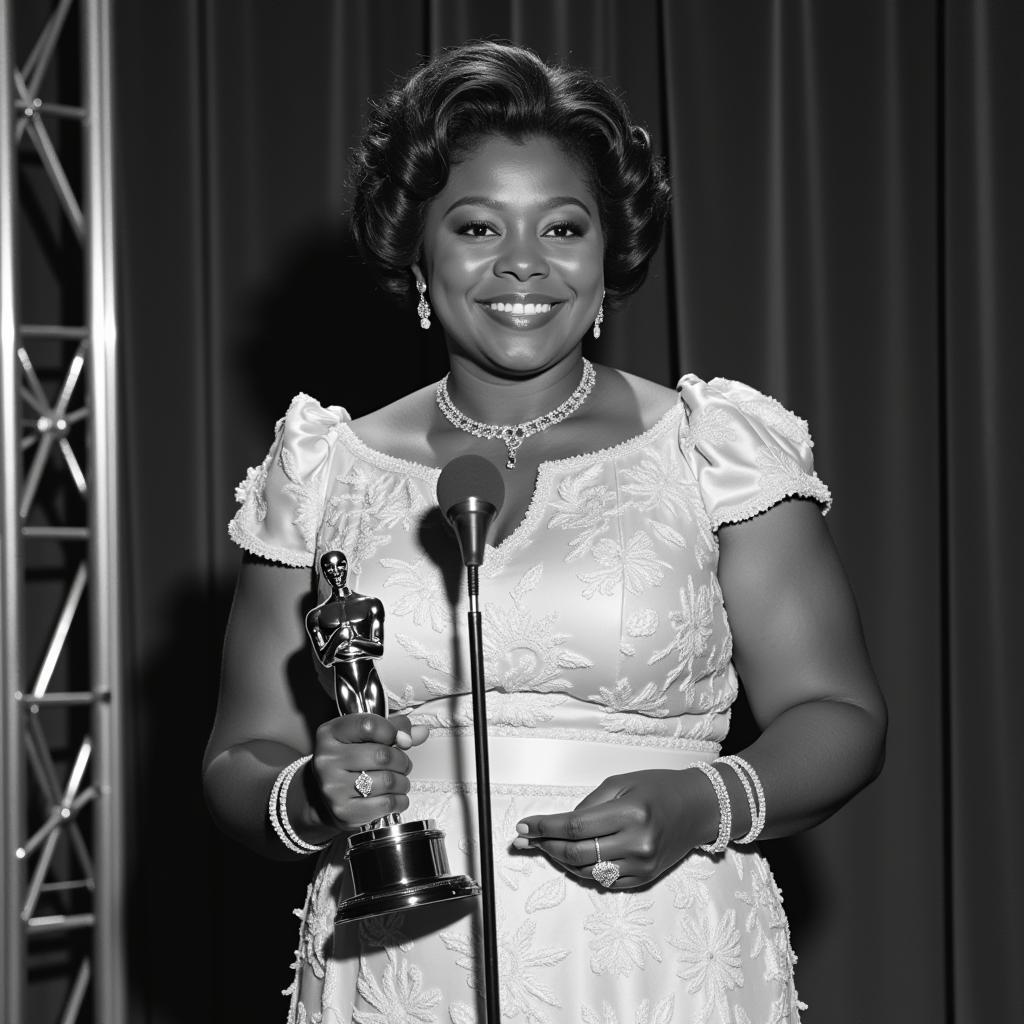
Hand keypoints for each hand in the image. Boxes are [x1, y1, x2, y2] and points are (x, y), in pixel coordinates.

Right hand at [303, 713, 428, 831]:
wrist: (322, 797)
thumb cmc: (348, 762)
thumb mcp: (363, 737)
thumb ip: (393, 730)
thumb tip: (421, 732)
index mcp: (331, 734)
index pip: (368, 724)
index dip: (392, 731)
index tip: (400, 739)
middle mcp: (327, 759)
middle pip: (382, 754)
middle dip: (402, 760)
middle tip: (402, 764)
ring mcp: (333, 787)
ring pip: (387, 780)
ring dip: (402, 781)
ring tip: (398, 780)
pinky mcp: (344, 811)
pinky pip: (386, 804)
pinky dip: (399, 800)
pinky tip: (394, 796)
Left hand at [514, 769, 717, 888]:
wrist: (697, 808)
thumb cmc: (658, 788)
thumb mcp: (621, 783)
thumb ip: (588, 805)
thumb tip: (557, 824)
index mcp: (630, 814)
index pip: (574, 826)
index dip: (543, 827)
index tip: (523, 826)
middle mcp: (637, 844)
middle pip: (576, 853)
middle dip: (545, 845)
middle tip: (526, 838)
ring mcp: (641, 866)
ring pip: (586, 871)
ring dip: (560, 859)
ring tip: (545, 845)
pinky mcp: (644, 879)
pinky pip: (603, 880)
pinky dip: (583, 870)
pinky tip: (572, 856)